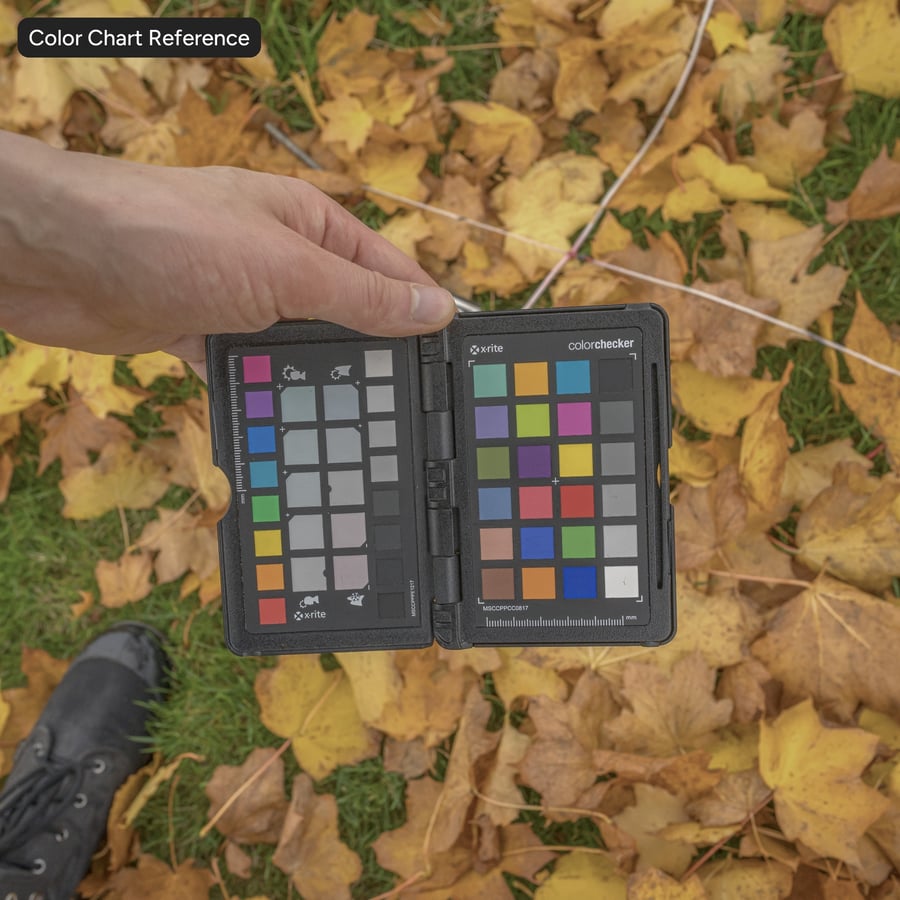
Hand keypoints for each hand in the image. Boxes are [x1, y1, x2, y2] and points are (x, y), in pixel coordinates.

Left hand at [0, 131, 455, 377]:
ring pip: (295, 349)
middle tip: (401, 414)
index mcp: (311, 225)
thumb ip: (364, 296)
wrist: (53, 258)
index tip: (448, 368)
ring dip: (309, 381)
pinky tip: (277, 422)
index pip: (388, 271)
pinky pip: (246, 368)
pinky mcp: (199, 329)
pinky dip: (257, 391)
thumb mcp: (288, 269)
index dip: (421, 315)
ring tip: (345, 429)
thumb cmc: (172, 236)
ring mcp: (239, 296)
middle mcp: (280, 258)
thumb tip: (436, 311)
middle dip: (367, 359)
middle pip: (344, 315)